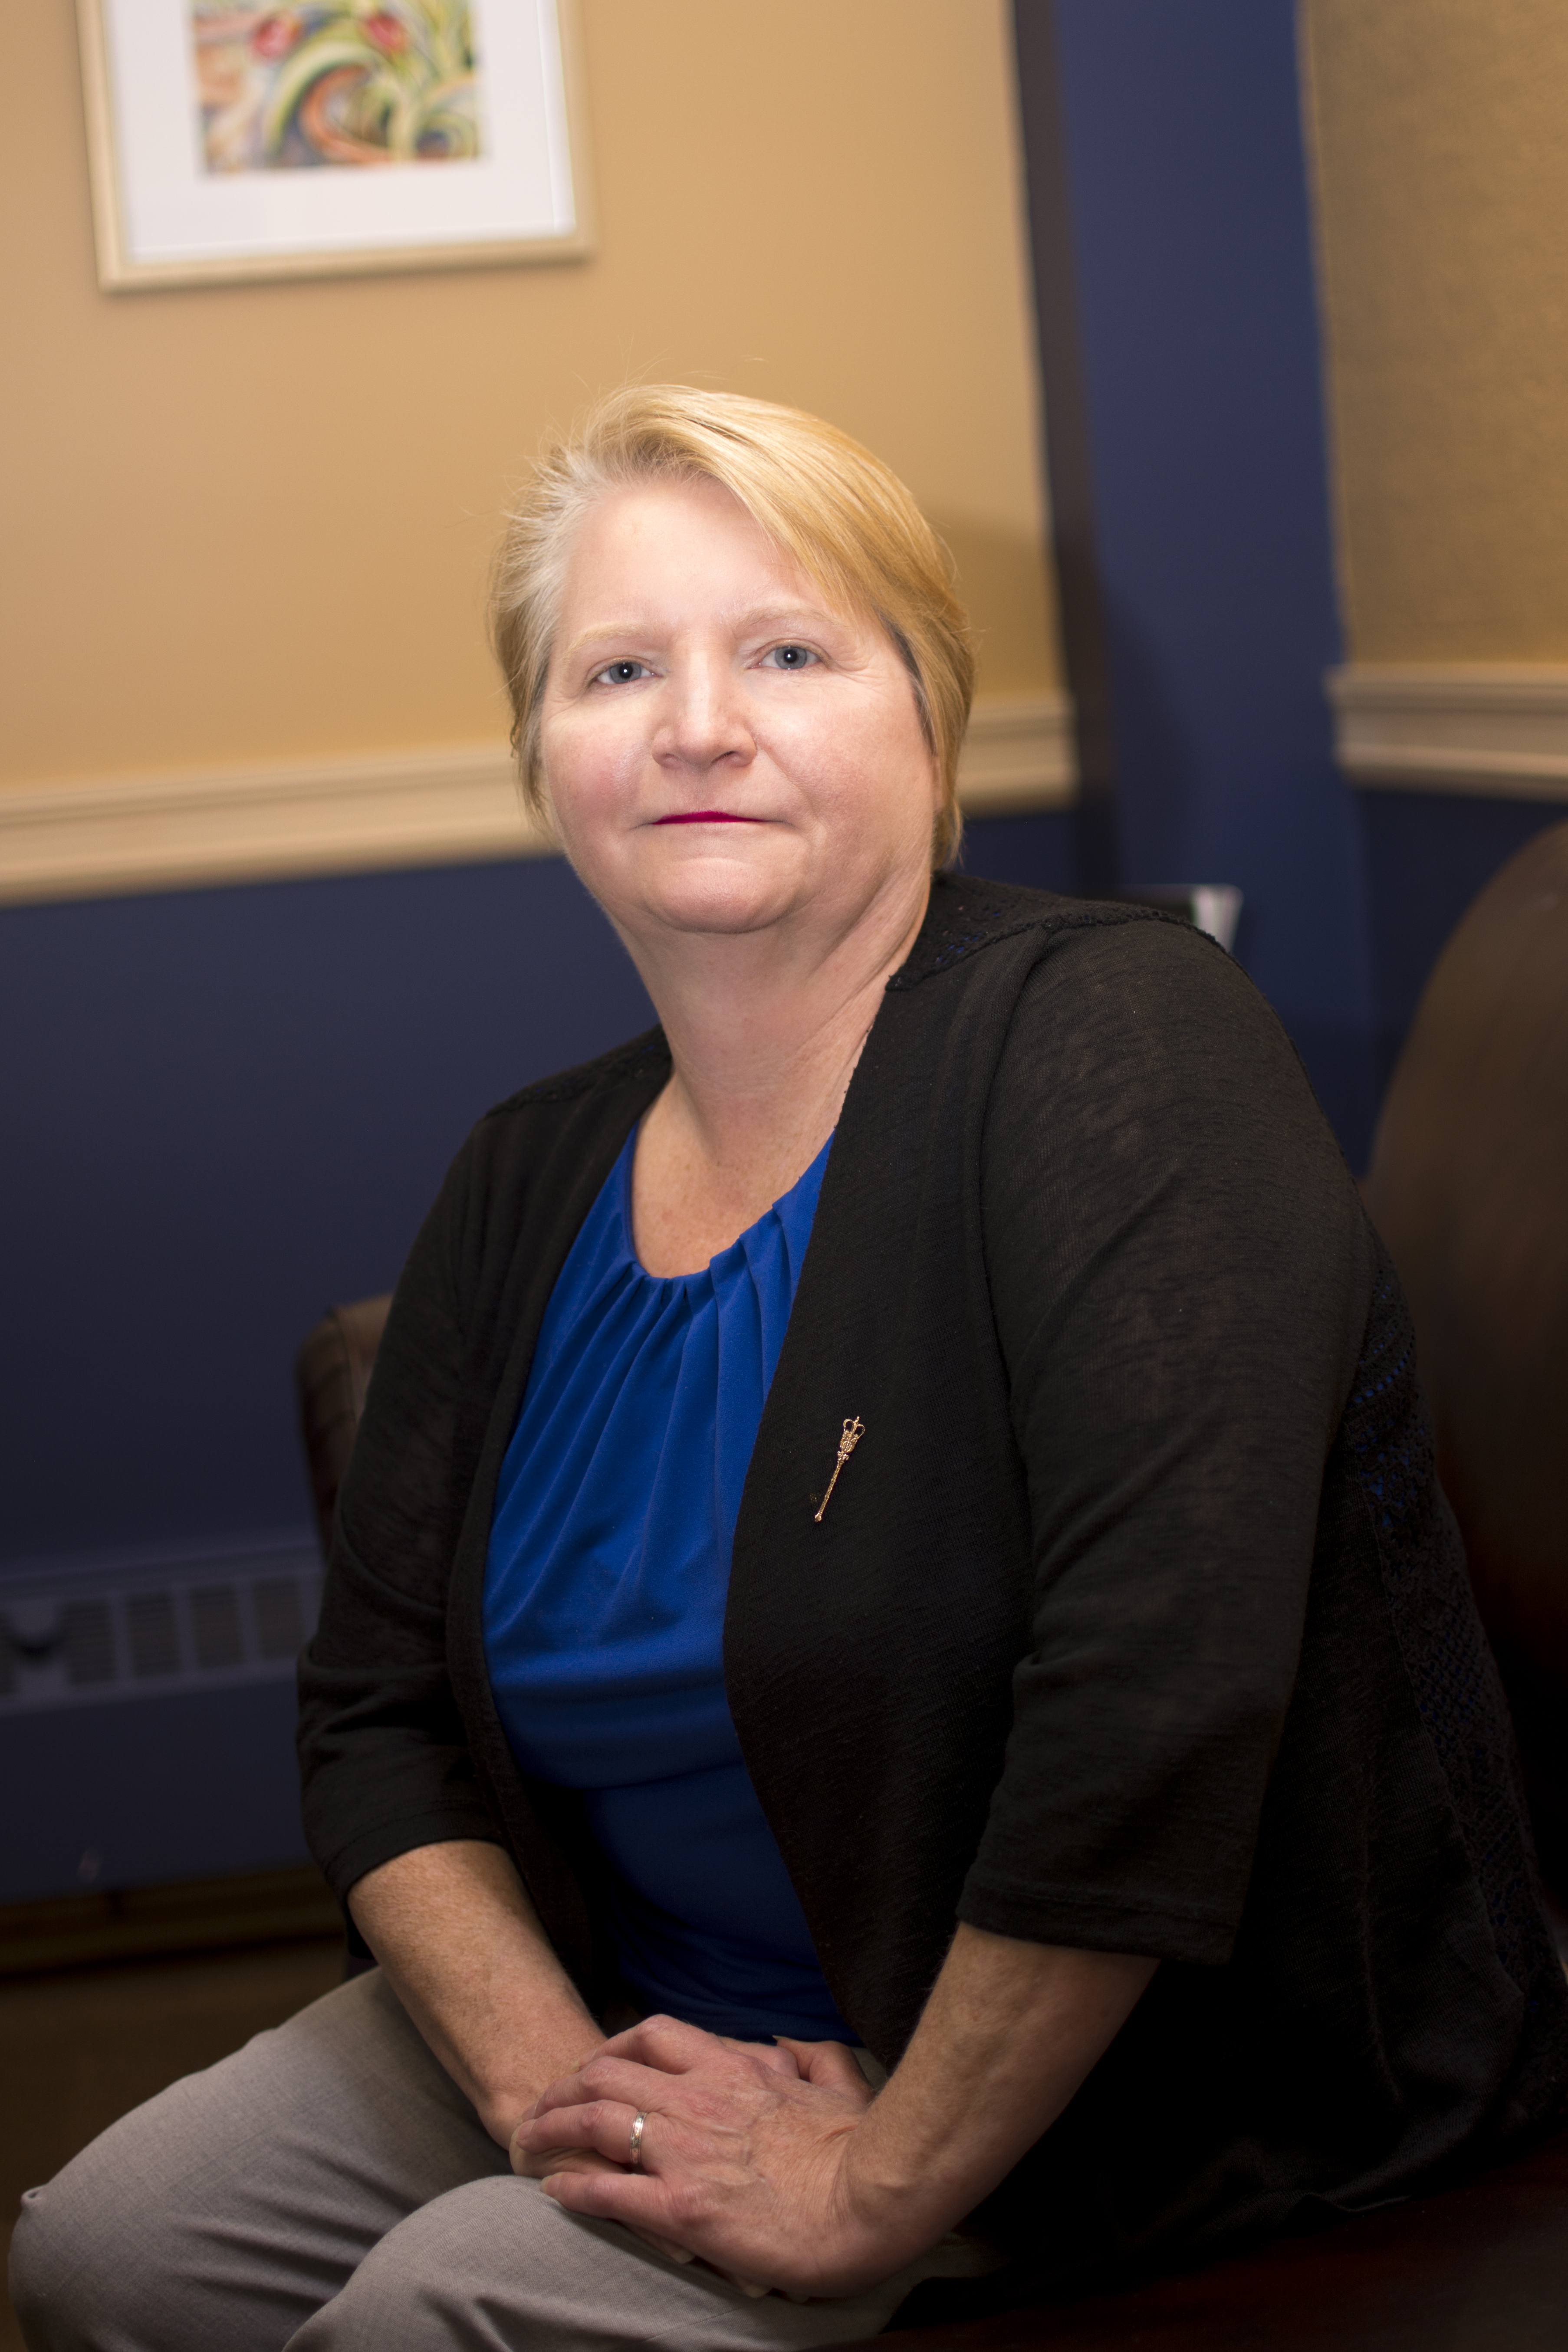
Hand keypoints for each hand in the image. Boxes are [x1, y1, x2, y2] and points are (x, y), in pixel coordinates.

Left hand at [510, 2013, 923, 2298]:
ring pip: (595, 2121)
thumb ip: (814, 2056)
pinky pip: (608, 2189)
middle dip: (564, 2085)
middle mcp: (699, 2101)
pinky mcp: (682, 2210)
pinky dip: (572, 2185)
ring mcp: (686, 2154)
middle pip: (606, 2071)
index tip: (592, 2062)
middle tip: (543, 2104)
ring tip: (527, 2140)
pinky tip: (553, 2190)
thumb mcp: (840, 2084)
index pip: (652, 2034)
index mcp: (733, 2069)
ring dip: (551, 2128)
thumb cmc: (860, 2148)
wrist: (872, 2197)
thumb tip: (792, 2044)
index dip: (610, 2044)